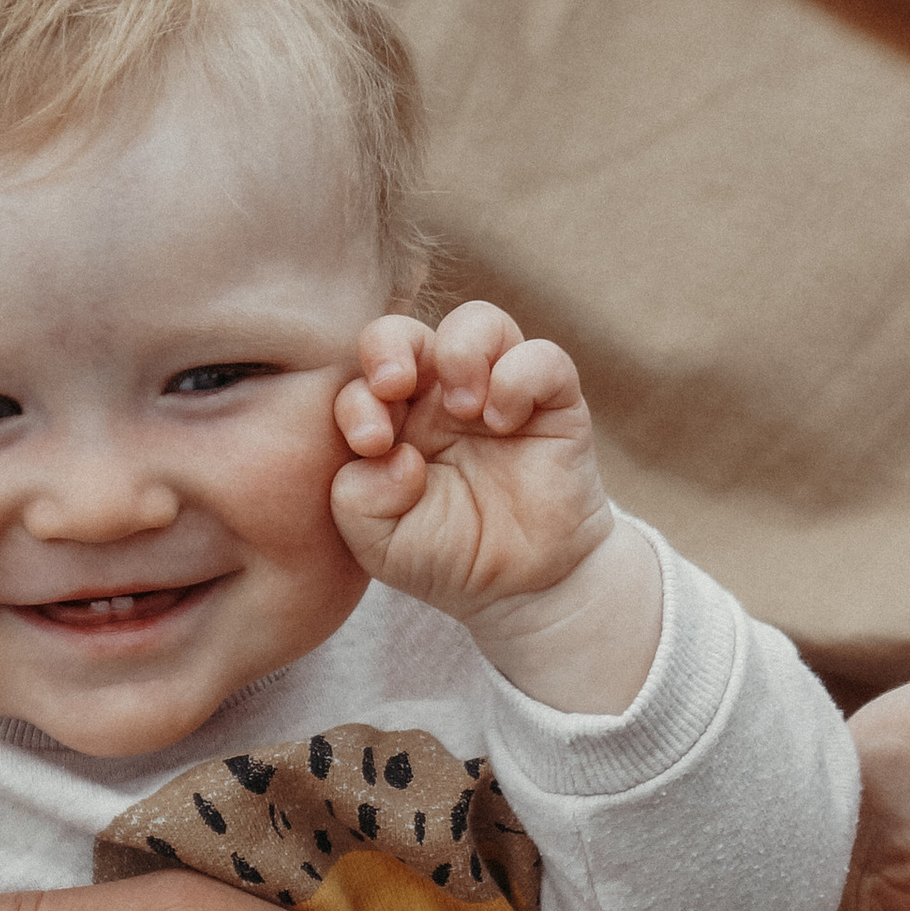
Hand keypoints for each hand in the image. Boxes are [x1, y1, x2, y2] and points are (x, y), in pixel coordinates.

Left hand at [331, 298, 614, 614]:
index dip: (356, 399)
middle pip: (409, 332)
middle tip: (395, 386)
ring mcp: (498, 392)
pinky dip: (520, 376)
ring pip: (479, 322)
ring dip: (461, 351)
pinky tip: (505, 422)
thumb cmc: (447, 558)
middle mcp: (441, 397)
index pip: (361, 380)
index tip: (371, 443)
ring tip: (465, 408)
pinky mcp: (553, 402)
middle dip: (391, 345)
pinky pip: (542, 357)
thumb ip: (356, 500)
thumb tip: (386, 451)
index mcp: (394, 421)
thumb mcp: (380, 543)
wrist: (524, 588)